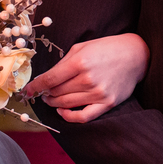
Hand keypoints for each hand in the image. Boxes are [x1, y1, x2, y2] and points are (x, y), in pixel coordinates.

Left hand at [23, 33, 147, 122]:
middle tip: (42, 91)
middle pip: (56, 92)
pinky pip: (83, 117)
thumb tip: (46, 77)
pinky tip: (62, 111)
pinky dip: (69, 117)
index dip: (35, 87)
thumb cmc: (107, 48)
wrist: (135, 55)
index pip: (49, 79)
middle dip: (45, 93)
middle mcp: (88, 79)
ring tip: (50, 98)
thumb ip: (64, 62)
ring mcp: (99, 93)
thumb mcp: (82, 47)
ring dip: (54, 103)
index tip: (27, 90)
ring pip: (66, 104)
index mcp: (80, 62)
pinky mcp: (108, 103)